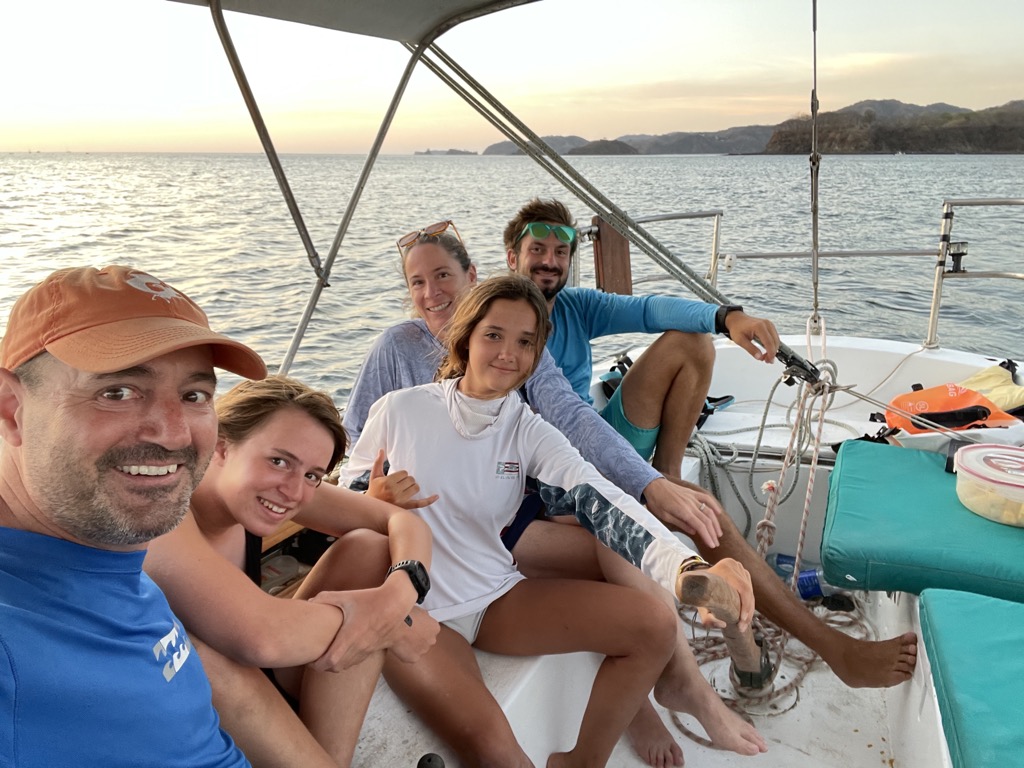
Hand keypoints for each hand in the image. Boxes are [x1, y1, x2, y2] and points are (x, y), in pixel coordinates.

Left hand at [308, 585, 430, 670]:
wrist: (396, 603)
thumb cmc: (371, 599)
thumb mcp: (347, 596)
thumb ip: (326, 598)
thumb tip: (309, 600)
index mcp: (349, 637)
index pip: (329, 662)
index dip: (316, 664)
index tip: (310, 658)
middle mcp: (358, 647)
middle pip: (336, 668)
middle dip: (324, 666)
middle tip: (316, 657)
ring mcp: (367, 649)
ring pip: (347, 666)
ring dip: (336, 664)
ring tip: (328, 654)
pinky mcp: (374, 648)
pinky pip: (357, 661)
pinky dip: (348, 660)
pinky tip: (345, 649)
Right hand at [366, 449, 438, 509]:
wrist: (373, 508)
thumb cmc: (374, 490)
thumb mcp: (374, 476)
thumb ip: (378, 462)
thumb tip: (381, 450)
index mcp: (387, 482)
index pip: (404, 473)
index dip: (400, 475)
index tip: (394, 479)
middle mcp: (395, 492)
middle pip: (411, 480)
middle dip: (406, 480)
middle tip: (398, 484)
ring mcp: (401, 501)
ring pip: (416, 488)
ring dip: (412, 486)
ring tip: (403, 489)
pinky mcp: (406, 507)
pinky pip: (420, 503)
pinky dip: (429, 500)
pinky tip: (436, 496)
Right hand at [388, 607, 440, 663]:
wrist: (393, 624)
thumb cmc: (404, 615)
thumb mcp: (418, 609)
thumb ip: (424, 616)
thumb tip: (422, 617)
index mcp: (435, 628)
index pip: (431, 630)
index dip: (422, 628)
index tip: (415, 627)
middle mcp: (431, 640)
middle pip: (426, 640)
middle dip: (418, 638)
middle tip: (408, 633)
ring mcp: (423, 650)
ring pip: (418, 649)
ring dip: (412, 646)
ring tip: (402, 639)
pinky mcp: (414, 658)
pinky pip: (409, 656)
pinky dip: (405, 653)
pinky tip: (399, 646)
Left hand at [643, 477, 722, 548]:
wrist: (654, 485)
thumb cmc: (656, 501)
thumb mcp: (665, 516)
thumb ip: (680, 524)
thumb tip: (693, 532)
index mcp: (683, 511)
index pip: (700, 526)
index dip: (708, 537)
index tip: (712, 545)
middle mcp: (690, 504)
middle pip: (706, 520)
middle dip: (713, 533)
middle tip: (716, 543)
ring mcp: (693, 497)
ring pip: (709, 511)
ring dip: (715, 523)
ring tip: (718, 534)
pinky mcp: (693, 493)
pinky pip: (706, 498)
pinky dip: (714, 505)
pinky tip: (718, 513)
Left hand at [696, 558, 754, 633]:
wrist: (698, 577)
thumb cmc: (698, 590)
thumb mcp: (699, 603)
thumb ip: (706, 617)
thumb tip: (722, 625)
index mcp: (725, 568)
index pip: (742, 588)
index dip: (746, 605)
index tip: (742, 619)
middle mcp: (734, 565)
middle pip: (748, 591)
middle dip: (748, 611)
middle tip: (742, 626)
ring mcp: (739, 568)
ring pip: (750, 591)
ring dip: (749, 609)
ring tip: (743, 623)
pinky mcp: (743, 572)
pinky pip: (750, 589)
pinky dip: (749, 603)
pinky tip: (746, 614)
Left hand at [725, 311, 780, 362]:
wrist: (737, 320)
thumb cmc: (737, 328)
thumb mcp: (740, 340)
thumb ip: (750, 349)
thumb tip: (759, 357)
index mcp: (759, 326)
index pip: (769, 342)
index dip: (770, 353)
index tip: (768, 360)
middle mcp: (766, 324)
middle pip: (775, 342)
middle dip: (772, 353)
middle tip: (767, 360)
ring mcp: (769, 324)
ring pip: (776, 340)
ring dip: (773, 349)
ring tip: (766, 357)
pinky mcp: (770, 326)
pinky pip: (774, 337)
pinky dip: (772, 345)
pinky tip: (767, 350)